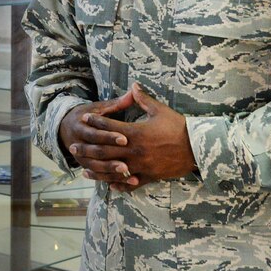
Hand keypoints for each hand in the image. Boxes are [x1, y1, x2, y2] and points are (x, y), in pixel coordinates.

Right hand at [59, 91, 139, 190]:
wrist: (64, 129)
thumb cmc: (86, 116)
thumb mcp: (97, 108)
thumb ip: (115, 104)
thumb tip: (133, 91)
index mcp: (80, 127)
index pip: (95, 133)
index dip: (109, 136)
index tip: (125, 138)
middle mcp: (78, 144)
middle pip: (95, 152)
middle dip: (111, 157)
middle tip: (127, 161)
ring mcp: (81, 157)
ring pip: (96, 167)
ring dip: (111, 171)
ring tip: (128, 173)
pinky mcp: (86, 167)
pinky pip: (98, 175)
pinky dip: (111, 179)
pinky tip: (126, 181)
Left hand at [79, 83, 196, 189]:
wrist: (197, 148)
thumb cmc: (179, 126)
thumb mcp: (160, 110)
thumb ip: (143, 99)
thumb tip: (133, 85)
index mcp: (136, 133)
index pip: (110, 127)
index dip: (96, 122)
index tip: (84, 118)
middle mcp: (135, 151)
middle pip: (106, 151)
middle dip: (88, 149)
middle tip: (73, 148)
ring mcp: (142, 165)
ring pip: (114, 170)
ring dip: (97, 171)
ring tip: (84, 171)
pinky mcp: (150, 176)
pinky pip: (131, 183)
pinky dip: (119, 184)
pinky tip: (109, 185)